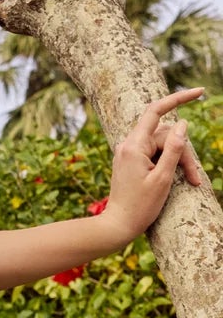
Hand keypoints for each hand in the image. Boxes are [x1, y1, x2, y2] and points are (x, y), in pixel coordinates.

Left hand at [103, 87, 207, 244]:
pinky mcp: (131, 161)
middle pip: (166, 135)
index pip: (156, 111)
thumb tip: (182, 123)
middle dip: (183, 152)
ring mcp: (129, 152)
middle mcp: (128, 145)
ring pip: (163, 145)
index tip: (200, 91)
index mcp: (134, 146)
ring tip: (191, 181)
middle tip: (195, 178)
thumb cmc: (140, 207)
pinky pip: (155, 153)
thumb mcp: (163, 178)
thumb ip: (174, 149)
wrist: (118, 226)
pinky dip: (168, 162)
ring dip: (178, 160)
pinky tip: (176, 177)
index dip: (178, 98)